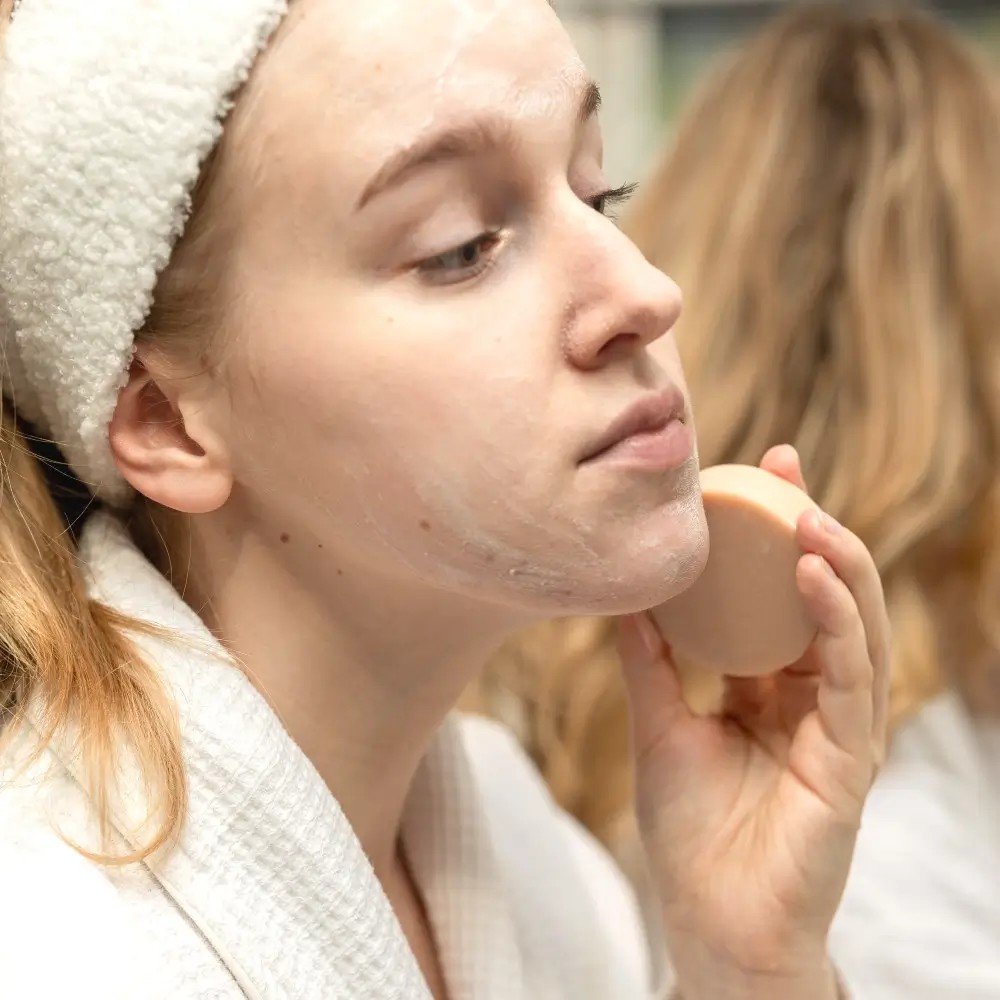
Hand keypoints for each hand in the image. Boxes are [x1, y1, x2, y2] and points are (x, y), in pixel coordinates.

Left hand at [617, 445, 889, 997]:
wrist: (710, 923)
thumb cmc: (692, 832)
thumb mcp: (659, 724)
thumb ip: (650, 661)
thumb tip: (626, 594)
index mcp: (773, 687)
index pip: (781, 595)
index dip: (773, 534)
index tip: (753, 474)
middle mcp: (814, 697)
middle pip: (823, 595)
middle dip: (811, 526)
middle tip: (784, 466)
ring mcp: (839, 725)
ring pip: (855, 624)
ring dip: (837, 561)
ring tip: (807, 509)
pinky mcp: (851, 758)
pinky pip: (854, 675)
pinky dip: (839, 619)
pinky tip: (814, 573)